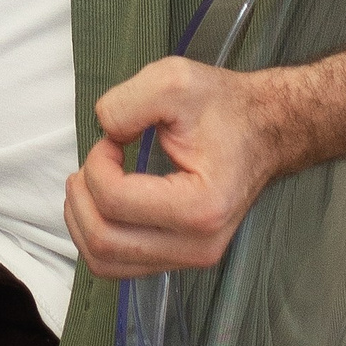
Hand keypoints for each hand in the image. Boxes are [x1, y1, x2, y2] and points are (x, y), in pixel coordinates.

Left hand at [64, 57, 285, 281]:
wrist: (264, 130)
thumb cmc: (225, 107)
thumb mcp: (175, 80)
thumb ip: (127, 102)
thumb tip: (103, 132)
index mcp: (201, 207)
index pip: (115, 201)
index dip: (97, 164)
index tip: (111, 139)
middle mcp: (197, 245)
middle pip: (104, 241)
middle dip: (82, 196)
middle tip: (95, 160)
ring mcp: (189, 259)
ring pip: (105, 262)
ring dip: (81, 220)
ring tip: (91, 182)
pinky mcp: (178, 259)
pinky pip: (117, 265)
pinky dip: (95, 234)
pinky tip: (102, 201)